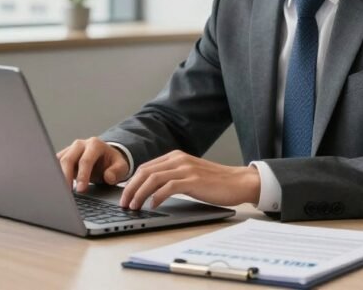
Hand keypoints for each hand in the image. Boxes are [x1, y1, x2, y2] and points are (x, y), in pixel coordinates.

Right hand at [56, 137, 129, 192]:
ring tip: (60, 191)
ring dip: (58, 176)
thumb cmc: (112, 163)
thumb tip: (108, 177)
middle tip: (66, 192)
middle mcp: (80, 144)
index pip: (86, 160)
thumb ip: (117, 172)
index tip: (81, 190)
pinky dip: (55, 175)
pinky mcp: (63, 155)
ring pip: (59, 161)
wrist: (105, 158)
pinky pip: (55, 164)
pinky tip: (56, 186)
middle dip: (66, 177)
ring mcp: (70, 149)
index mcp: (95, 145)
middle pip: (68, 159)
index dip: (83, 176)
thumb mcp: (121, 167)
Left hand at [119, 150, 260, 209]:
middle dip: (130, 188)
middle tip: (124, 203)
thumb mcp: (189, 175)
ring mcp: (186, 169)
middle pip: (145, 172)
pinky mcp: (193, 180)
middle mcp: (178, 159)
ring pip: (153, 179)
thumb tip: (150, 190)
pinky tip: (153, 205)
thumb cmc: (215, 182)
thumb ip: (172, 177)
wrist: (239, 182)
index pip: (146, 167)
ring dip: (140, 193)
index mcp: (175, 156)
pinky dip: (157, 196)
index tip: (124, 195)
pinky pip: (168, 187)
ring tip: (134, 206)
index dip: (131, 182)